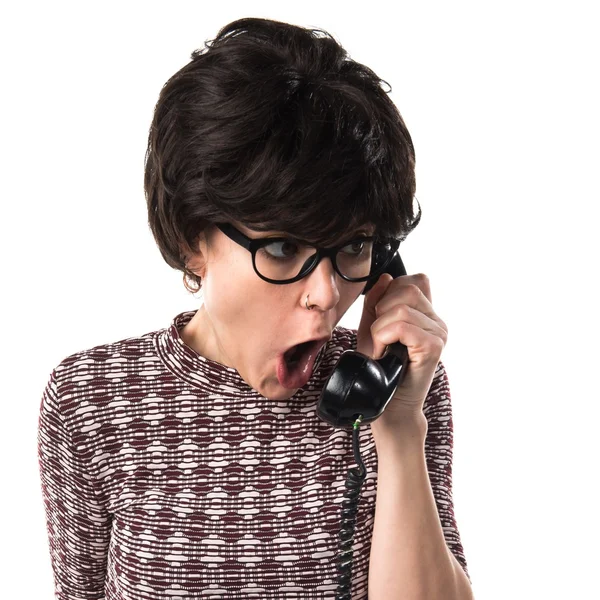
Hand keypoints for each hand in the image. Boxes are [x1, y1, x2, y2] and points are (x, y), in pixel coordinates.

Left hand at [356, 272, 447, 419]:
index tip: (381, 316)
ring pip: (400, 308)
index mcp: (426, 314)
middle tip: (379, 337)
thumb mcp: (372, 329)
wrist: (389, 405)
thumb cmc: (380, 370)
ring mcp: (438, 333)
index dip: (392, 291)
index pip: (414, 280)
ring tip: (381, 348)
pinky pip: (401, 326)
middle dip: (381, 310)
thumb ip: (376, 302)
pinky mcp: (433, 347)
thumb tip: (386, 278)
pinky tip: (384, 353)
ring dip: (379, 329)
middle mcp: (436, 322)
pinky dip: (383, 338)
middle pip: (406, 288)